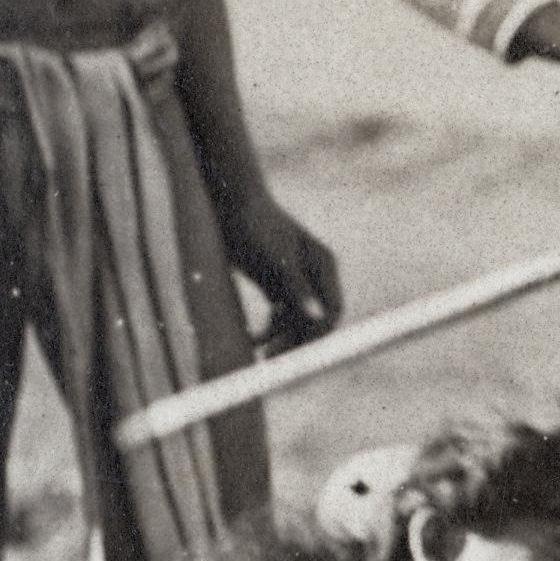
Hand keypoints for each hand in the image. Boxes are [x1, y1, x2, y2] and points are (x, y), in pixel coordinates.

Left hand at [227, 197, 345, 351]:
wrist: (228, 200)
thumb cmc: (254, 226)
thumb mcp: (275, 259)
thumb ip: (298, 290)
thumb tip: (319, 319)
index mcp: (323, 266)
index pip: (331, 311)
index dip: (317, 335)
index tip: (295, 355)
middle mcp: (314, 274)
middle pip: (314, 318)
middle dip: (296, 340)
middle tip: (272, 360)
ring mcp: (295, 278)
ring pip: (296, 319)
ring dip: (281, 336)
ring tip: (259, 351)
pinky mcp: (275, 282)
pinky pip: (279, 313)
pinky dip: (269, 327)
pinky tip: (253, 337)